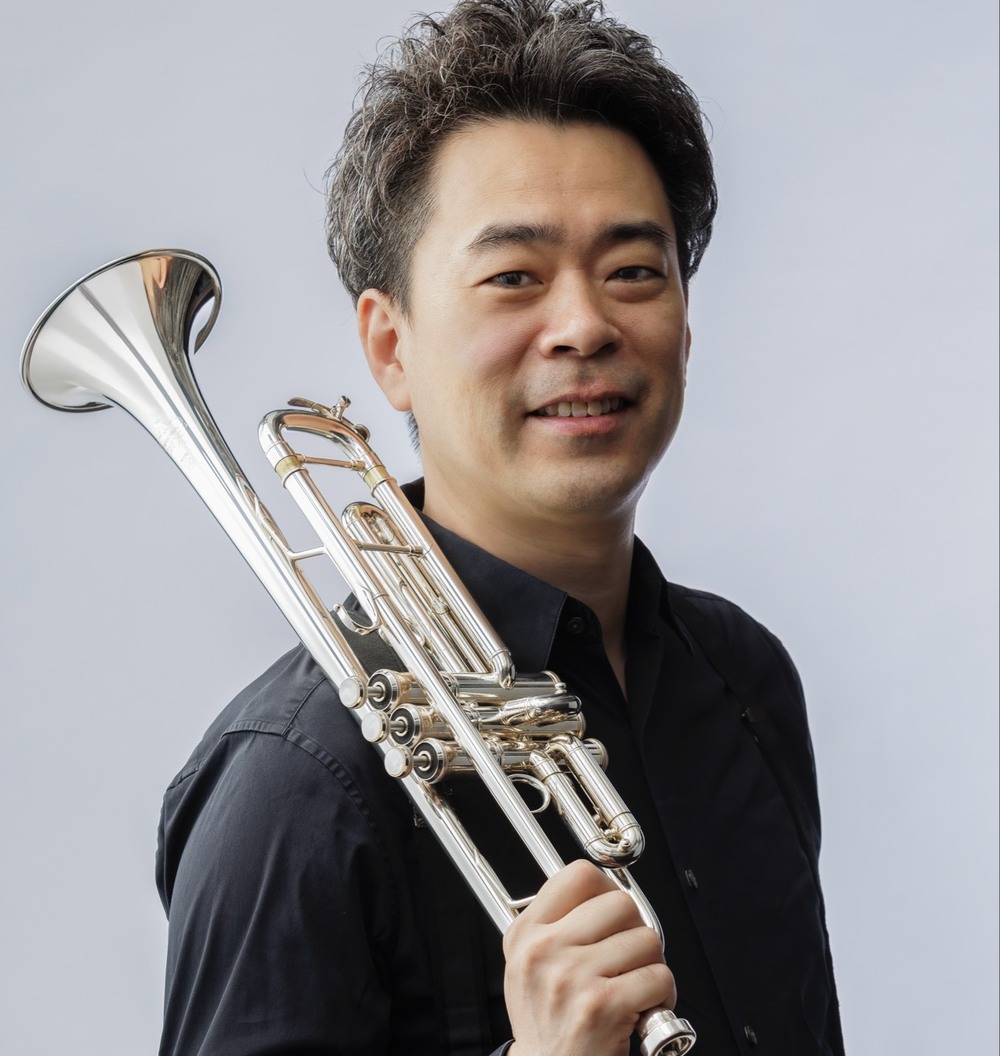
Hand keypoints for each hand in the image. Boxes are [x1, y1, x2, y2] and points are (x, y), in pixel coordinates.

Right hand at [503, 859, 675, 1055]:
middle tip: (630, 953)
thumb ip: (553, 923)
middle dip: (636, 929)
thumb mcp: (527, 964)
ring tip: (636, 983)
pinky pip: (658, 976)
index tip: (613, 910)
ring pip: (646, 939)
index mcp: (526, 934)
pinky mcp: (603, 1006)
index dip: (607, 888)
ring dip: (652, 964)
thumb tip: (599, 891)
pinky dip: (663, 993)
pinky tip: (645, 1006)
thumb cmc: (546, 1022)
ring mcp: (573, 976)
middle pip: (620, 903)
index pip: (578, 876)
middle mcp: (545, 950)